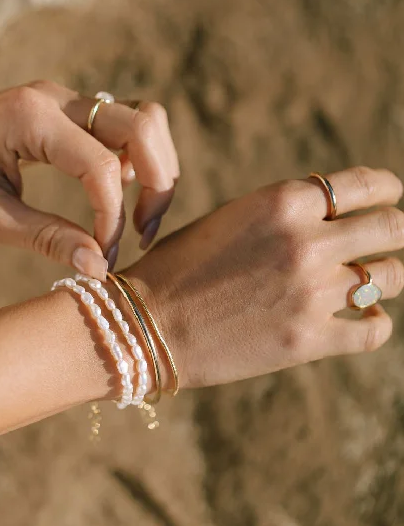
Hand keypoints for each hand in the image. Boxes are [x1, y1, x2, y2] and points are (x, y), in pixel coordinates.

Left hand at [0, 81, 178, 277]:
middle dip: (158, 183)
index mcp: (32, 120)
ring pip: (141, 119)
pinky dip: (134, 159)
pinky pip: (120, 126)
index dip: (113, 219)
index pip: (102, 168)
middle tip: (142, 233)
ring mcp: (63, 100)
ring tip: (137, 217)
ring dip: (153, 167)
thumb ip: (47, 238)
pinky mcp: (65, 110)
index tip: (103, 258)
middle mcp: (56, 99)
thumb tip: (100, 268)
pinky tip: (116, 196)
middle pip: (144, 124)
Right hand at [126, 167, 403, 388]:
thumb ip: (288, 213)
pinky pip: (374, 330)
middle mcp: (306, 241)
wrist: (147, 323)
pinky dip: (375, 322)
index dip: (388, 188)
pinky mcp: (309, 340)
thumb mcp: (235, 218)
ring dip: (385, 275)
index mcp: (284, 201)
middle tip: (390, 236)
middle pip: (392, 227)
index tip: (391, 196)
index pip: (367, 184)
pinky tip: (365, 317)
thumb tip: (339, 216)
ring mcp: (312, 293)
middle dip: (395, 229)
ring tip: (371, 279)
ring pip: (390, 277)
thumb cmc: (183, 265)